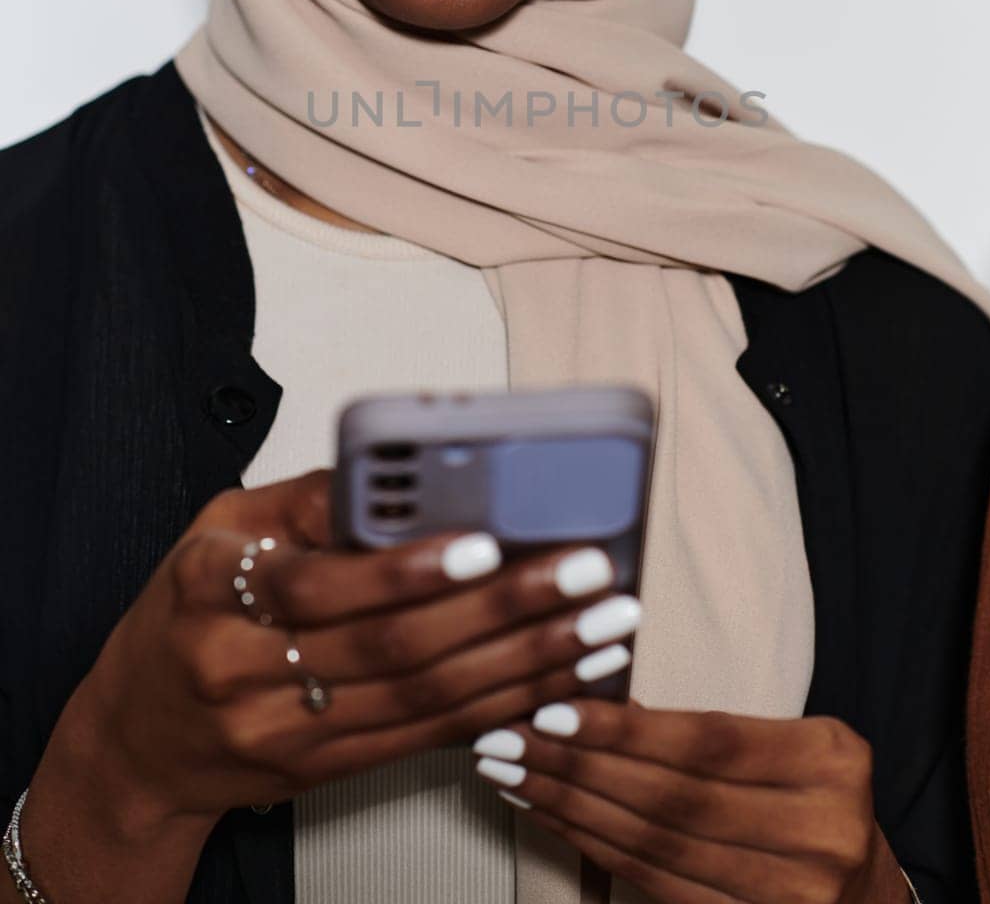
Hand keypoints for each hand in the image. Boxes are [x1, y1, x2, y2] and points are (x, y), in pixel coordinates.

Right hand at [36, 469, 640, 827]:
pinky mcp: (321, 771)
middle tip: (584, 573)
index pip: (320, 581)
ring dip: (524, 663)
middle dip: (504, 610)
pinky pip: (423, 739)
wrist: (137, 734)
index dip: (410, 567)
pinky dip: (498, 706)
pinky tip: (556, 680)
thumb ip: (310, 499)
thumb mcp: (223, 528)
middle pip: (390, 646)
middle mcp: (241, 666)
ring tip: (597, 626)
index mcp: (211, 585)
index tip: (488, 542)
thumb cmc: (189, 609)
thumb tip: (409, 473)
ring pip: (422, 699)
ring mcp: (282, 733)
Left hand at [471, 698, 912, 903]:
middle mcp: (819, 834)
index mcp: (830, 764)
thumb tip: (602, 701)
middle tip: (506, 738)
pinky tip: (552, 816)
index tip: (553, 709)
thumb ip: (718, 731)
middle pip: (674, 799)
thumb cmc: (815, 796)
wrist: (865, 893)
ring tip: (512, 772)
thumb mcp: (795, 743)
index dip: (628, 730)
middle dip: (579, 767)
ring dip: (572, 807)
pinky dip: (594, 848)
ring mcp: (790, 897)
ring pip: (655, 846)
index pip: (710, 743)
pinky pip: (656, 885)